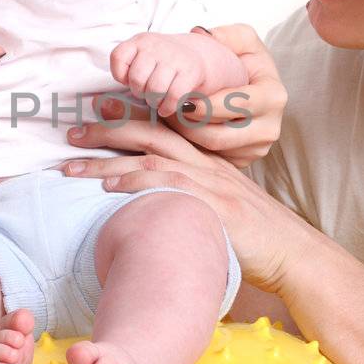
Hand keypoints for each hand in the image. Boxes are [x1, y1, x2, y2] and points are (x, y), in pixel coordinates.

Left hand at [61, 113, 302, 293]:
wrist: (292, 252)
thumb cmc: (256, 235)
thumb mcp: (223, 204)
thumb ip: (195, 193)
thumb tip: (158, 200)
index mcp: (208, 160)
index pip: (163, 128)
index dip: (127, 117)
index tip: (96, 111)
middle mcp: (206, 164)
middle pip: (149, 134)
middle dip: (106, 130)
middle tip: (71, 132)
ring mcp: (209, 183)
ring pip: (149, 158)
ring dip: (106, 160)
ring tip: (72, 166)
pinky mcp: (211, 206)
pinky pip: (167, 187)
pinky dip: (135, 183)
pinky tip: (109, 187)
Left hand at [109, 32, 210, 117]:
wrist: (203, 57)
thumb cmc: (165, 65)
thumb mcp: (143, 58)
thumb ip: (127, 71)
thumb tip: (100, 103)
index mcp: (141, 40)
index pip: (118, 57)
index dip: (122, 75)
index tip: (131, 80)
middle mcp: (157, 45)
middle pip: (136, 79)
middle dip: (140, 92)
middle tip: (148, 93)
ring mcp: (175, 57)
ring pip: (154, 89)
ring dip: (155, 101)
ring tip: (158, 100)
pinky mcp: (192, 71)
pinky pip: (173, 96)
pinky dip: (168, 107)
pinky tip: (168, 107)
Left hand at [162, 23, 284, 165]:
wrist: (254, 87)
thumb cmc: (246, 62)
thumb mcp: (242, 40)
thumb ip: (226, 34)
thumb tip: (202, 35)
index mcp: (273, 96)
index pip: (236, 104)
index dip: (206, 105)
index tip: (182, 99)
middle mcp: (271, 127)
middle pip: (219, 136)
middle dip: (187, 125)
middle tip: (166, 111)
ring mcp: (258, 148)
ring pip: (212, 152)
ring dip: (185, 138)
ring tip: (169, 119)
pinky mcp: (244, 161)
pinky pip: (213, 161)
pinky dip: (192, 149)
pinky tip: (180, 132)